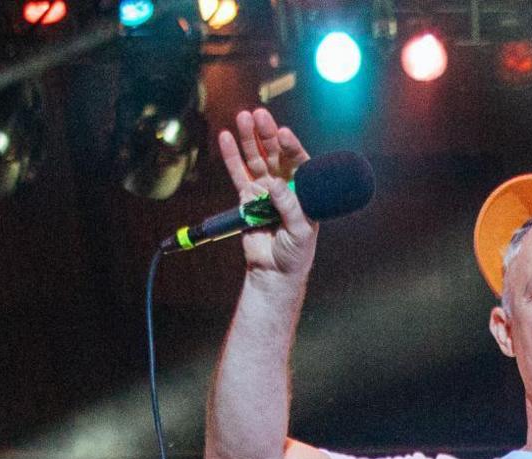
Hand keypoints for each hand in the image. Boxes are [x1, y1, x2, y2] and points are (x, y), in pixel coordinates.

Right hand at [219, 108, 317, 276]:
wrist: (274, 271)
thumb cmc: (296, 253)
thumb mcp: (301, 231)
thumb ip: (289, 207)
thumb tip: (275, 183)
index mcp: (304, 190)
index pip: (299, 162)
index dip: (291, 146)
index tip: (284, 133)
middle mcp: (285, 185)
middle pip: (275, 154)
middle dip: (267, 134)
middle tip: (259, 115)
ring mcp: (264, 189)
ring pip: (256, 159)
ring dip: (249, 139)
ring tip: (243, 118)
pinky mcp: (246, 198)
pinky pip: (238, 173)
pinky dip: (232, 155)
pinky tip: (227, 136)